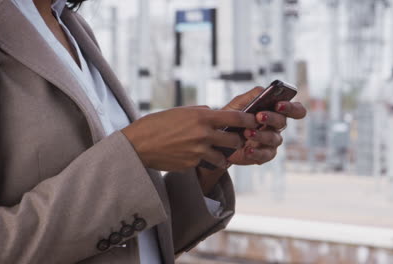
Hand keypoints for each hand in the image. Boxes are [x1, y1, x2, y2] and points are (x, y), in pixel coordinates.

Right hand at [121, 107, 257, 171]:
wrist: (138, 144)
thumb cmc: (158, 123)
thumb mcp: (181, 111)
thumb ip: (201, 113)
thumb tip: (215, 113)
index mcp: (202, 117)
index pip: (236, 118)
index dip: (249, 120)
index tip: (254, 121)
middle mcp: (203, 134)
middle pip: (234, 141)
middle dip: (237, 141)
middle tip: (236, 140)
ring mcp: (198, 151)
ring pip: (223, 157)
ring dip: (223, 155)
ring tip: (217, 152)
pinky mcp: (191, 164)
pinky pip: (206, 163)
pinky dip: (205, 161)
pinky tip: (196, 157)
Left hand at [223, 87, 306, 164]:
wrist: (217, 137)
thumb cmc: (231, 117)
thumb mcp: (239, 103)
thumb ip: (253, 95)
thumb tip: (266, 90)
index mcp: (274, 111)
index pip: (295, 109)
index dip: (291, 108)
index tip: (279, 105)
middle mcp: (276, 126)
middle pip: (282, 122)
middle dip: (271, 118)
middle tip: (259, 116)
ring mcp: (271, 141)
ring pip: (274, 139)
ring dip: (261, 135)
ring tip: (246, 132)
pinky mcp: (264, 155)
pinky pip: (265, 155)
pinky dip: (256, 152)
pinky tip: (247, 149)